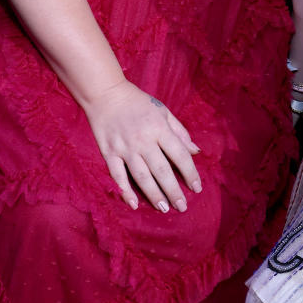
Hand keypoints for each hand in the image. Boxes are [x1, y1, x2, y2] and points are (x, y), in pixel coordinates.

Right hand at [81, 81, 200, 212]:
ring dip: (154, 195)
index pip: (180, 155)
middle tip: (182, 207)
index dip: (190, 173)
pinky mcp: (109, 152)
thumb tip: (196, 151)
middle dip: (174, 191)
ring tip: (164, 208)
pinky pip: (117, 175)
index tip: (197, 188)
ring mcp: (125, 148)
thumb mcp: (163, 111)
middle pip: (162, 170)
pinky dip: (125, 191)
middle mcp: (143, 140)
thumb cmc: (138, 103)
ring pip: (142, 176)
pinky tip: (134, 204)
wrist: (106, 94)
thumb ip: (180, 132)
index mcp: (159, 128)